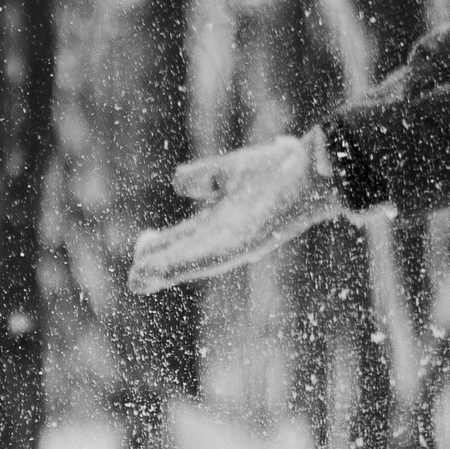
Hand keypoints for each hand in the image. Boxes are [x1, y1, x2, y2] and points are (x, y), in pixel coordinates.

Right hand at [127, 134, 344, 294]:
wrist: (316, 167)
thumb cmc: (282, 167)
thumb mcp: (231, 170)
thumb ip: (204, 176)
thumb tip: (177, 182)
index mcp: (221, 221)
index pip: (184, 238)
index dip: (160, 246)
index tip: (139, 252)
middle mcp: (226, 236)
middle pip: (184, 255)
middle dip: (159, 267)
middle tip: (133, 280)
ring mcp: (235, 241)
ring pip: (192, 261)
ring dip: (166, 271)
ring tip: (137, 281)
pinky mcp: (244, 243)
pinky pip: (207, 256)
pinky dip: (181, 263)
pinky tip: (163, 266)